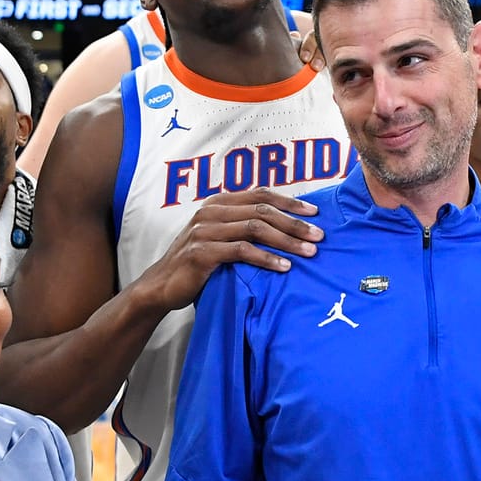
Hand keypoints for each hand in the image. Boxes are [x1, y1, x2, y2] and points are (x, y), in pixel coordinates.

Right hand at [135, 190, 321, 311]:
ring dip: (286, 240)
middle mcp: (211, 211)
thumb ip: (242, 226)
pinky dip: (266, 258)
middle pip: (262, 210)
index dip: (290, 201)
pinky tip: (284, 267)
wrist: (161, 285)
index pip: (261, 195)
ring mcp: (205, 230)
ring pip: (255, 228)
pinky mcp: (202, 252)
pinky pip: (242, 251)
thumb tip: (285, 225)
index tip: (315, 212)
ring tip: (309, 252)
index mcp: (218, 203)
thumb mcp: (219, 237)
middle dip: (295, 222)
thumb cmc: (196, 263)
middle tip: (319, 235)